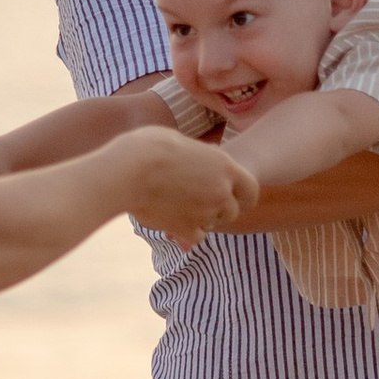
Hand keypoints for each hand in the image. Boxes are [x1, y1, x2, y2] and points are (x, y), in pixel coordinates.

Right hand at [120, 130, 258, 235]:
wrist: (127, 172)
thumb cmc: (148, 148)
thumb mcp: (181, 141)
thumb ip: (201, 155)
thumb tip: (208, 156)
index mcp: (224, 166)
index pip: (251, 189)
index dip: (244, 196)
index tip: (235, 198)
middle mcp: (220, 191)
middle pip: (233, 211)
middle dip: (219, 209)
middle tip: (199, 201)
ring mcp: (206, 212)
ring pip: (214, 225)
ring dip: (203, 220)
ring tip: (182, 208)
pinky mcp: (186, 229)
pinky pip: (197, 237)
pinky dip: (188, 232)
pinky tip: (174, 221)